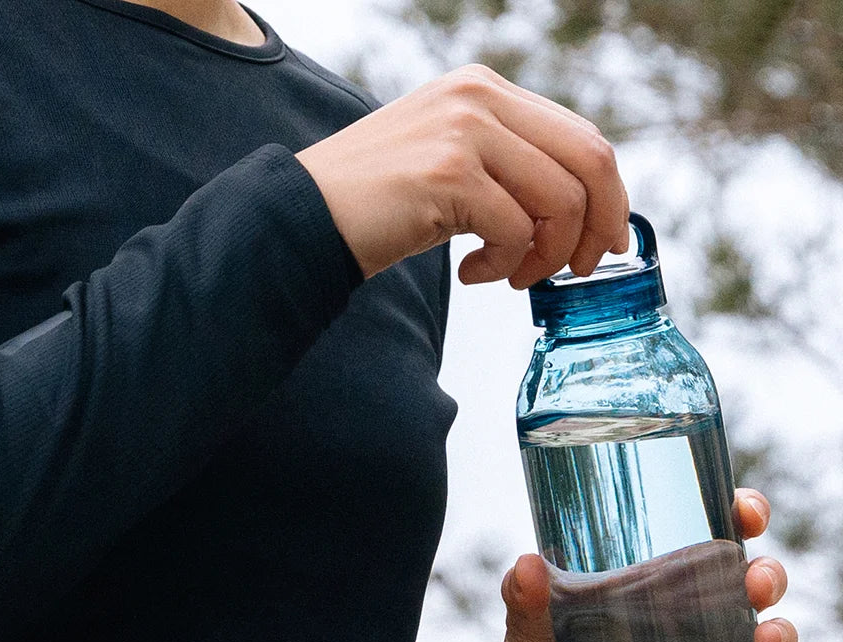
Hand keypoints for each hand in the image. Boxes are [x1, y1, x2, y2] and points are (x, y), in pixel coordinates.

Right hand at [296, 65, 628, 285]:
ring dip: (545, 256)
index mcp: (484, 90)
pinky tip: (472, 274)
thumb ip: (507, 167)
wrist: (306, 217)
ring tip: (510, 277)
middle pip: (589, 160)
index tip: (604, 242)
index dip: (609, 196)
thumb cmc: (378, 206)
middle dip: (596, 227)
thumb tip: (576, 209)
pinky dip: (505, 267)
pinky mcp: (448, 173)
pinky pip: (515, 230)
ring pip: (559, 200)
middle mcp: (479, 97)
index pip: (582, 136)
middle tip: (576, 272)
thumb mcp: (451, 167)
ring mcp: (464, 131)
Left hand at [472, 489, 799, 641]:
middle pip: (746, 580)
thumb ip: (523, 599)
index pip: (706, 532)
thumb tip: (527, 565)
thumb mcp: (527, 630)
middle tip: (755, 583)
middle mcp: (685, 614)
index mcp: (649, 578)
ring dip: (779, 632)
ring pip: (762, 634)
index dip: (739, 513)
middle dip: (766, 575)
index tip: (746, 512)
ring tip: (764, 641)